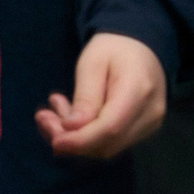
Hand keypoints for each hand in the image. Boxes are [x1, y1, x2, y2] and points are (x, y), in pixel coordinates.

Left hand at [37, 32, 166, 158]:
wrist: (139, 46)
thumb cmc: (113, 49)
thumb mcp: (92, 64)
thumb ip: (85, 97)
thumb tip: (72, 128)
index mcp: (138, 91)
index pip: (110, 129)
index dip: (80, 141)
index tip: (54, 141)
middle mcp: (150, 113)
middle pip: (107, 144)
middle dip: (71, 139)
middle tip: (43, 117)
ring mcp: (150, 124)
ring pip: (107, 147)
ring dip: (75, 136)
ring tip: (55, 110)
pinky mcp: (143, 130)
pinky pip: (111, 142)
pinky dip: (86, 135)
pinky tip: (71, 115)